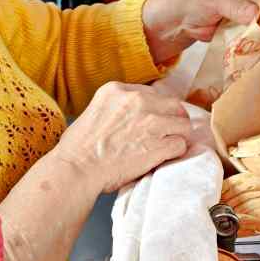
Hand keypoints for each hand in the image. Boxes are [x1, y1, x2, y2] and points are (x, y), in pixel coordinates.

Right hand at [49, 81, 194, 195]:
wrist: (76, 170)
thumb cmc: (78, 149)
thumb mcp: (94, 112)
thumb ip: (117, 107)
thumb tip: (134, 115)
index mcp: (117, 90)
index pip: (154, 93)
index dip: (156, 109)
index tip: (152, 121)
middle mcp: (137, 101)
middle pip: (174, 105)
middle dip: (173, 120)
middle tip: (165, 135)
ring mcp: (151, 122)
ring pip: (184, 124)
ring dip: (177, 137)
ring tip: (166, 148)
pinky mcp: (159, 144)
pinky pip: (181, 145)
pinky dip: (176, 153)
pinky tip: (164, 158)